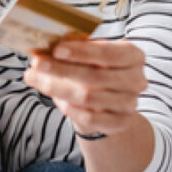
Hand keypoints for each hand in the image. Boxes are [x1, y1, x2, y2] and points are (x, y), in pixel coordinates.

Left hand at [23, 39, 146, 135]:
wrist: (110, 101)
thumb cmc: (96, 69)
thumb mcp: (90, 55)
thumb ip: (74, 50)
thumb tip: (44, 48)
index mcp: (133, 55)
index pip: (107, 53)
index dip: (81, 52)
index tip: (56, 50)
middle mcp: (136, 80)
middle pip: (95, 76)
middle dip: (62, 69)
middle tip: (36, 63)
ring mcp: (130, 103)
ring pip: (88, 97)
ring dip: (57, 88)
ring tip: (35, 79)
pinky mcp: (121, 122)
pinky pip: (91, 118)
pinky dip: (71, 109)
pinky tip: (57, 100)